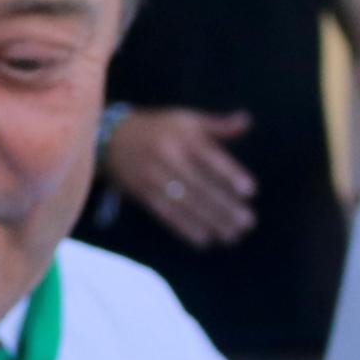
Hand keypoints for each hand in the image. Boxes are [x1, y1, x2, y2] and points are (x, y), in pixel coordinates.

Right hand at [105, 107, 258, 246]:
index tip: (250, 191)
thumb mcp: (186, 119)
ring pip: (185, 203)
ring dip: (210, 221)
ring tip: (232, 236)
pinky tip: (204, 239)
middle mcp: (169, 158)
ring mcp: (154, 177)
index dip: (230, 174)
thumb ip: (217, 125)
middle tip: (247, 223)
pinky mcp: (143, 193)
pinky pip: (166, 213)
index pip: (210, 158)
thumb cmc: (158, 128)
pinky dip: (185, 228)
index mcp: (184, 137)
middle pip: (200, 185)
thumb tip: (247, 121)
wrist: (110, 138)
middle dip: (224, 206)